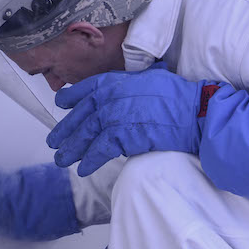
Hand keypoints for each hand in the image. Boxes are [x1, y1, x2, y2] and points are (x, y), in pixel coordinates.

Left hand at [46, 63, 210, 175]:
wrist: (195, 113)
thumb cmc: (179, 97)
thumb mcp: (150, 78)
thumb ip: (130, 83)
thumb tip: (122, 88)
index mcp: (116, 81)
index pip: (87, 89)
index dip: (71, 98)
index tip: (60, 105)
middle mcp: (111, 97)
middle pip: (81, 116)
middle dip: (65, 131)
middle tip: (54, 142)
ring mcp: (115, 116)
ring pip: (86, 135)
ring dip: (72, 149)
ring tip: (62, 160)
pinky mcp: (123, 136)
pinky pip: (100, 150)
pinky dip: (90, 160)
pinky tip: (83, 169)